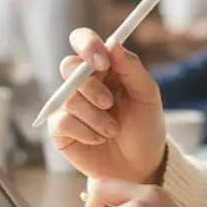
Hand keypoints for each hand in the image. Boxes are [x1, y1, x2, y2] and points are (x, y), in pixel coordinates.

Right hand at [46, 29, 166, 183]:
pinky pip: (62, 121)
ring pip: (69, 98)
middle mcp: (82, 82)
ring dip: (95, 117)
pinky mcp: (59, 129)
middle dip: (91, 87)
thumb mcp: (147, 94)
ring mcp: (68, 104)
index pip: (83, 40)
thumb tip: (113, 41)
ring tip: (112, 129)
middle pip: (68, 66)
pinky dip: (86, 132)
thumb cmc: (144, 126)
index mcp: (103, 66)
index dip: (88, 45)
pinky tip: (98, 139)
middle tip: (110, 103)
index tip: (103, 62)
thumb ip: (131, 67)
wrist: (139, 166)